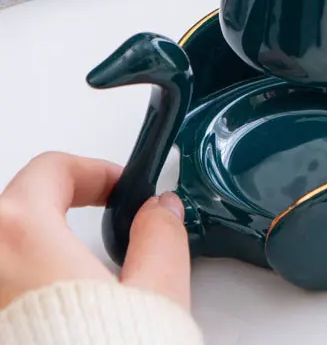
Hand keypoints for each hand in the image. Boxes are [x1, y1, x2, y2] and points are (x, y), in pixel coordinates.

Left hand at [0, 152, 189, 310]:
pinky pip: (7, 289)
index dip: (94, 171)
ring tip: (84, 266)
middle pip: (21, 207)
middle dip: (66, 204)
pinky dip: (29, 282)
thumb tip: (160, 214)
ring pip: (8, 250)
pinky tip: (62, 304)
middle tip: (102, 214)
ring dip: (44, 247)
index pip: (49, 171)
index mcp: (20, 239)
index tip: (118, 187)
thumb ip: (161, 239)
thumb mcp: (157, 293)